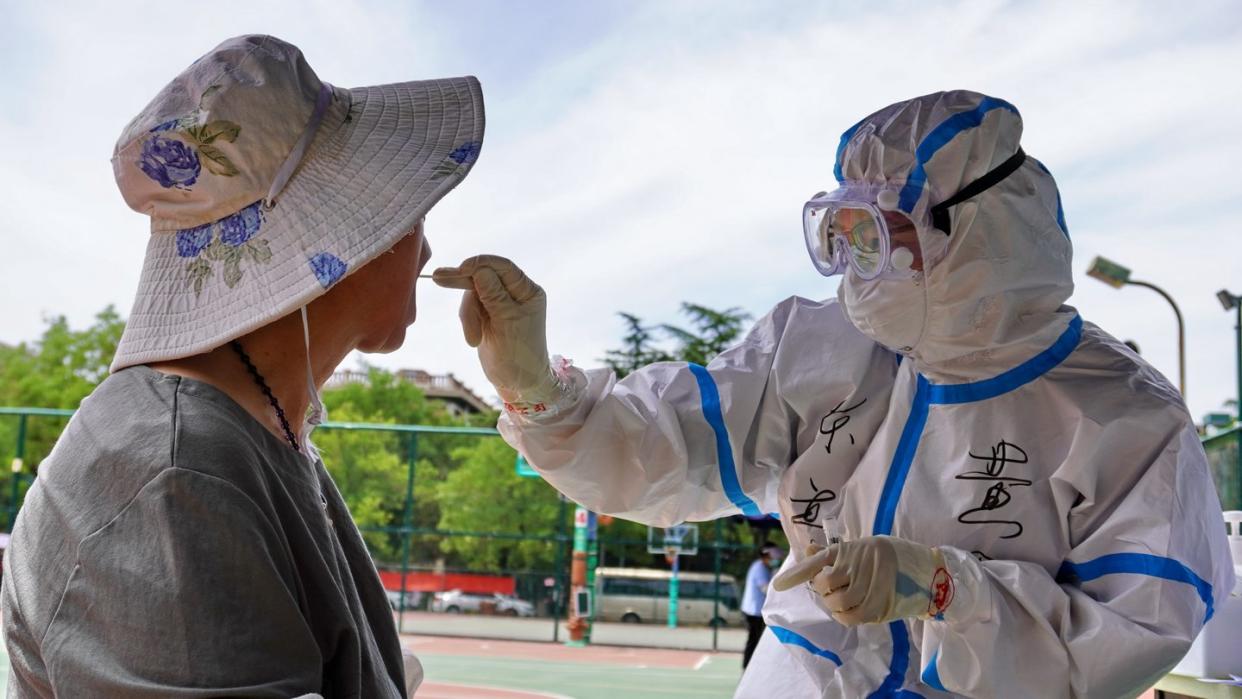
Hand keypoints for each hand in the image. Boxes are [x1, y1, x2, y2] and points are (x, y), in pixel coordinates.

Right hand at [433, 256, 559, 406]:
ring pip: (473, 293)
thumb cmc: (519, 353)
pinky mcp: (486, 315)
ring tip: (473, 338)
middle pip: (483, 277)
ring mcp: (499, 303)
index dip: (480, 264)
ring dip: (468, 314)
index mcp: (528, 291)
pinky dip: (468, 320)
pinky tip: (473, 339)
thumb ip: (493, 294)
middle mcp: (515, 293)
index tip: (461, 269)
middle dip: (464, 282)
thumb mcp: (507, 321)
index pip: (503, 267)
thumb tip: (479, 268)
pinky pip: (469, 308)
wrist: (516, 382)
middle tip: (438, 277)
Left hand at [772, 536, 953, 625]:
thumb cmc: (890, 556)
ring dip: (833, 604)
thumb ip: (835, 553)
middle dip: (822, 590)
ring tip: (840, 599)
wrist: (927, 570)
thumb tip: (808, 550)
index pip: (818, 560)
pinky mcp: (878, 604)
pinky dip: (843, 617)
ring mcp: (869, 584)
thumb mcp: (862, 547)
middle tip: (831, 588)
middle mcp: (858, 564)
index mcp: (851, 548)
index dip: (797, 573)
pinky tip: (846, 611)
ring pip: (836, 602)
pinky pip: (851, 617)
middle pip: (824, 584)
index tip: (778, 585)